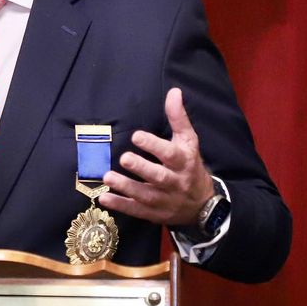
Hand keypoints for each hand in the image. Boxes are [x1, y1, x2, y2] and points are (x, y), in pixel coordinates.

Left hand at [99, 88, 214, 226]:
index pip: (171, 154)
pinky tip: (104, 199)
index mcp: (184, 162)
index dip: (154, 145)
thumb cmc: (190, 166)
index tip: (136, 136)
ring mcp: (164, 200)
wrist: (202, 205)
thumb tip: (173, 92)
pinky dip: (121, 206)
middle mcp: (176, 182)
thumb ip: (178, 118)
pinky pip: (136, 211)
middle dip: (141, 168)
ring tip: (107, 177)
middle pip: (159, 177)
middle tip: (124, 158)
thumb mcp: (188, 142)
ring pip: (145, 195)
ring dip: (126, 187)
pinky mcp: (153, 213)